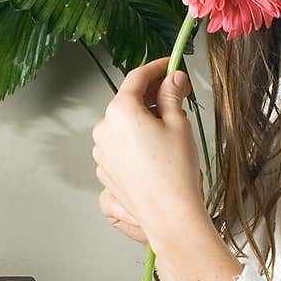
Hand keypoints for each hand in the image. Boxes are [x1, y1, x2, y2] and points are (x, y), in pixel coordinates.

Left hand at [92, 57, 205, 248]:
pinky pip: (120, 146)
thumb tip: (173, 79)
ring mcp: (101, 151)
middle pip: (128, 101)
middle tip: (177, 97)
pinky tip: (156, 153)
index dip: (157, 68)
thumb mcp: (178, 123)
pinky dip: (135, 142)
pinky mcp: (105, 169)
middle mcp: (104, 129)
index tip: (170, 65)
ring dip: (142, 121)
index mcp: (120, 111)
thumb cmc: (175, 171)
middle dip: (151, 97)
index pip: (137, 77)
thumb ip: (172, 95)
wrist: (169, 214)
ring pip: (123, 125)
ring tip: (169, 132)